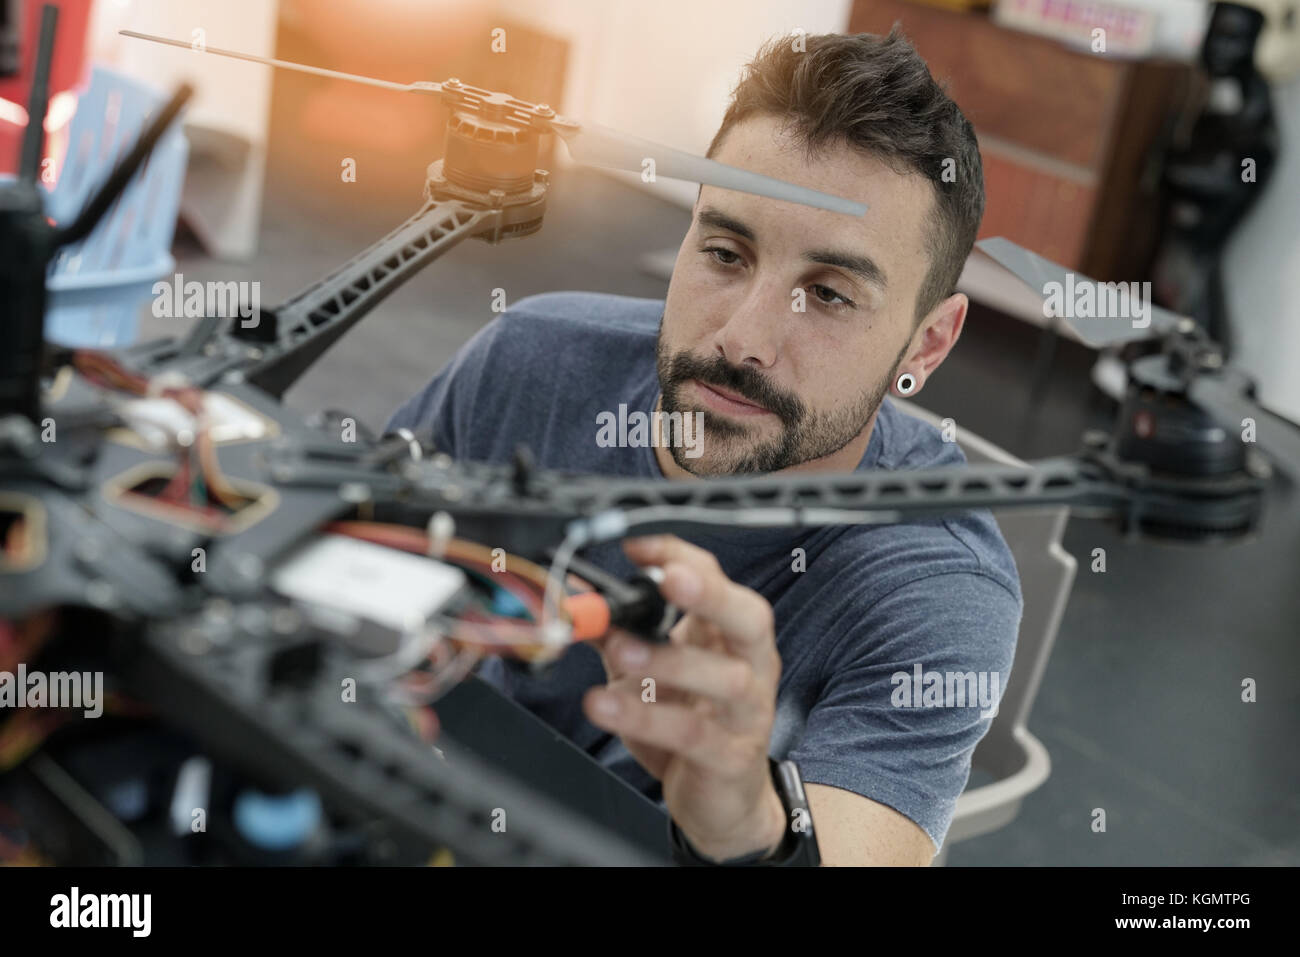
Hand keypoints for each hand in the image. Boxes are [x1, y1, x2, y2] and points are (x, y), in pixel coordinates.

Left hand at [583, 535, 785, 860]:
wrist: (721, 801)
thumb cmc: (690, 721)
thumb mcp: (648, 672)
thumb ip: (618, 635)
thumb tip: (575, 602)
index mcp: (731, 635)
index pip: (716, 579)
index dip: (679, 557)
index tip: (637, 546)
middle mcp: (751, 666)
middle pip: (749, 618)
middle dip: (710, 594)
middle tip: (669, 580)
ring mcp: (748, 713)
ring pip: (725, 679)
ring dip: (670, 660)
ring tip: (618, 650)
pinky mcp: (731, 758)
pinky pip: (695, 734)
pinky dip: (649, 717)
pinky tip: (606, 704)